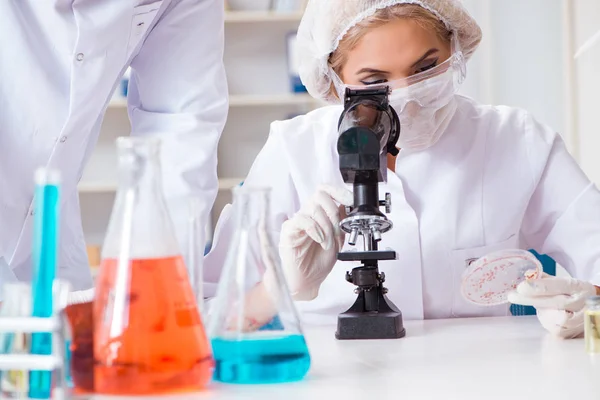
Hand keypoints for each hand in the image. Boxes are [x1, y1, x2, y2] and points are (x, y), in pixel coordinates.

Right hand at [279, 184, 352, 300]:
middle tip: (337, 231)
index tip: (350, 200)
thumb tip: (346, 206)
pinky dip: (315, 229)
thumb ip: (341, 223)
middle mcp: (307, 214)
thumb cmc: (317, 263)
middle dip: (333, 212)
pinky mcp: (288, 230)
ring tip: (328, 243)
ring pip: (313, 208)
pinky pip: (302, 220)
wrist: (306, 281)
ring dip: (326, 226)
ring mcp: (297, 221)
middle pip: (320, 195)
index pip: (325, 191)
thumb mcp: (338, 240)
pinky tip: (320, 240)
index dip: (338, 191)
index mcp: (318, 214)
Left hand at [508, 273, 596, 338]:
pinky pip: (553, 329)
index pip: (558, 285)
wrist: (591, 309)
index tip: (521, 287)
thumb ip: (545, 279)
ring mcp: (579, 319)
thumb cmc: (572, 294)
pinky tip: (549, 315)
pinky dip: (546, 320)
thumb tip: (527, 275)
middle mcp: (580, 303)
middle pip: (554, 302)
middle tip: (512, 296)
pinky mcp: (573, 332)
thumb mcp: (563, 282)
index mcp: (577, 286)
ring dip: (542, 311)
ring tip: (542, 306)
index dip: (538, 286)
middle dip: (530, 299)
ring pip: (554, 317)